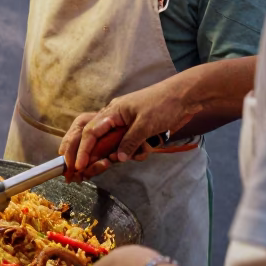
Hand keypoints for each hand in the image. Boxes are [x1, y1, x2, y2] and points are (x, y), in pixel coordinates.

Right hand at [60, 79, 194, 180]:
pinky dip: (139, 151)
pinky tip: (149, 148)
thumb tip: (119, 158)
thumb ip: (130, 141)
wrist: (186, 97)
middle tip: (87, 168)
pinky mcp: (139, 132)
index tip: (78, 164)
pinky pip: (132, 146)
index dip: (83, 149)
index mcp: (112, 112)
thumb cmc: (163, 104)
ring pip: (116, 146)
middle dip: (94, 154)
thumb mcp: (144, 124)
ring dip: (124, 153)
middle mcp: (116, 119)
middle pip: (97, 139)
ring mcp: (127, 126)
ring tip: (135, 153)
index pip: (91, 132)